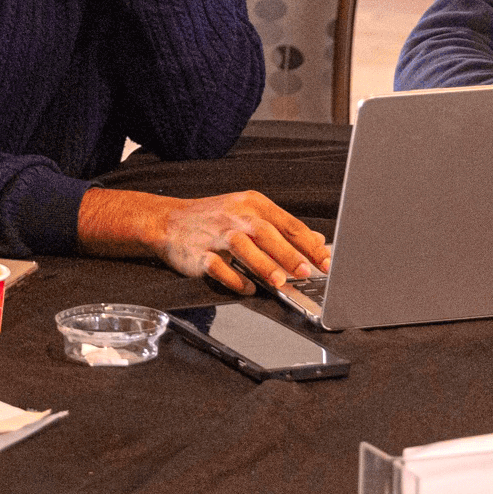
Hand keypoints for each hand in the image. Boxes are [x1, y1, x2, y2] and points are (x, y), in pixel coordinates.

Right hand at [77, 187, 331, 293]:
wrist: (167, 221)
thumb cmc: (214, 219)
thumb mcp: (249, 214)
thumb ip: (281, 228)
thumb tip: (316, 241)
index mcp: (253, 204)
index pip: (287, 223)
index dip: (308, 243)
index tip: (325, 260)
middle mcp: (235, 216)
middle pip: (267, 233)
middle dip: (289, 253)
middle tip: (307, 271)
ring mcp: (215, 234)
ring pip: (243, 247)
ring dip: (263, 264)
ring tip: (280, 281)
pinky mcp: (198, 252)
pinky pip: (218, 266)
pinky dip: (234, 278)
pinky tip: (248, 288)